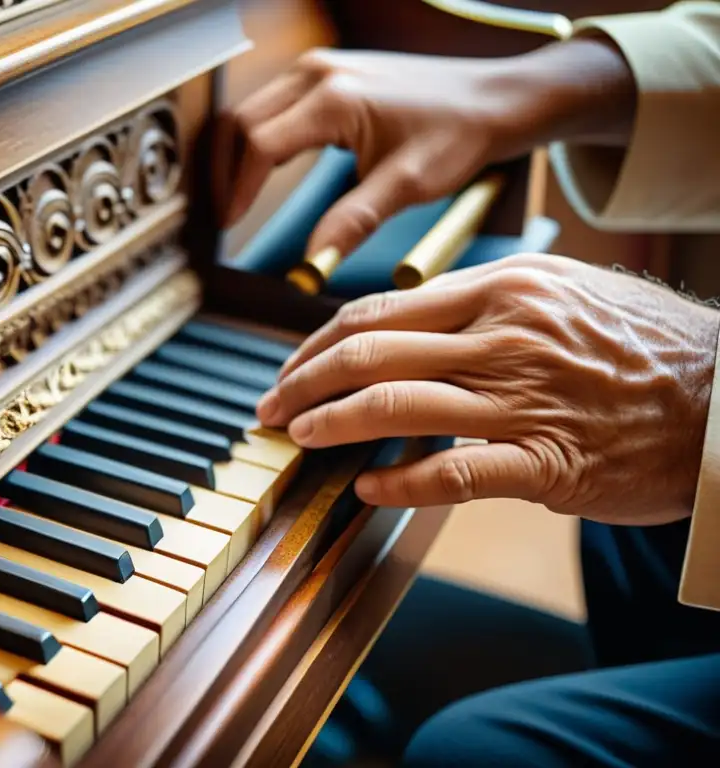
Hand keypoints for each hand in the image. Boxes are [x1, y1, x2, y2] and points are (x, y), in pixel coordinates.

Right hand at [215, 40, 634, 259]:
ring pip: (251, 110)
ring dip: (236, 154)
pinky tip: (261, 172)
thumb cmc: (457, 136)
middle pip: (240, 123)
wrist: (493, 100)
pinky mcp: (328, 74)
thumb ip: (351, 223)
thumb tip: (309, 265)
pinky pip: (273, 105)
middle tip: (220, 217)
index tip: (228, 225)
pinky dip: (257, 140)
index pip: (257, 145)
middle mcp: (319, 73)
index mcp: (333, 98)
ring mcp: (321, 68)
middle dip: (224, 172)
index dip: (237, 190)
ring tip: (234, 200)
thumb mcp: (406, 187)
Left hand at [256, 255, 718, 524]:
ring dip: (329, 425)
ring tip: (298, 439)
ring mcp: (523, 399)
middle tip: (270, 409)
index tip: (289, 369)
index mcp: (501, 289)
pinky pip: (451, 474)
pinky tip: (367, 488)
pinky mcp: (545, 461)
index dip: (317, 344)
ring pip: (395, 406)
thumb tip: (405, 322)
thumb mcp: (560, 293)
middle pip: (369, 354)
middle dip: (302, 383)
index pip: (377, 312)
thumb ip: (482, 304)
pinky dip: (398, 482)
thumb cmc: (638, 346)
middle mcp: (503, 335)